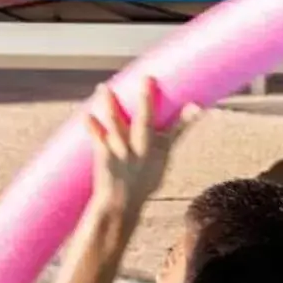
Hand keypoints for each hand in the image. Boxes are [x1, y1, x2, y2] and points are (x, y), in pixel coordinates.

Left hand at [85, 78, 199, 213]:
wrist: (121, 203)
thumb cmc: (143, 179)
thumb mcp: (162, 159)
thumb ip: (172, 134)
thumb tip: (188, 112)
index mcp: (158, 150)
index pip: (176, 131)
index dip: (187, 119)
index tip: (196, 106)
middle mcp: (141, 149)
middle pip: (145, 122)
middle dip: (146, 101)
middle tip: (148, 79)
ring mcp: (121, 152)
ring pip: (116, 124)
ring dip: (111, 105)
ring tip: (104, 87)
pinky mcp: (104, 154)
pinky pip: (97, 138)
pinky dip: (92, 127)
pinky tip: (86, 114)